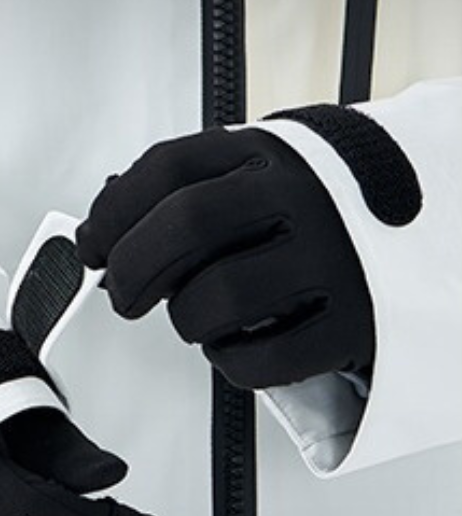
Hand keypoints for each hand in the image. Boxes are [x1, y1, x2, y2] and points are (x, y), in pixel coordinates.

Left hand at [76, 127, 374, 387]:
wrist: (422, 233)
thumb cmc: (314, 214)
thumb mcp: (252, 181)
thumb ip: (180, 195)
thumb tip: (95, 231)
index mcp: (268, 154)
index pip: (167, 167)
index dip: (113, 212)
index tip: (92, 245)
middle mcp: (302, 197)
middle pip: (184, 225)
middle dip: (131, 269)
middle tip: (123, 295)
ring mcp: (332, 259)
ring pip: (215, 299)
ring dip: (186, 320)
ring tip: (199, 316)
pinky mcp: (352, 324)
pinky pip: (259, 361)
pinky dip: (230, 362)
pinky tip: (237, 343)